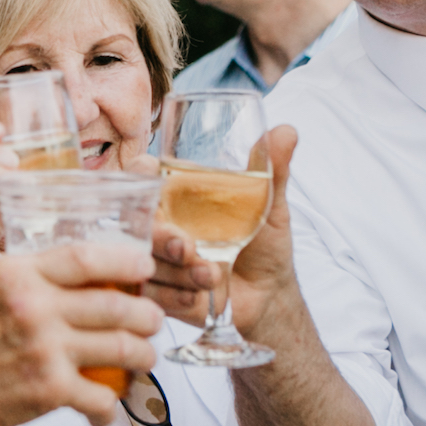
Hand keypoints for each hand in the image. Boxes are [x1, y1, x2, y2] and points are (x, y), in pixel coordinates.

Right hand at [0, 242, 161, 425]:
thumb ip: (10, 268)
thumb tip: (50, 258)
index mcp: (16, 274)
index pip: (86, 258)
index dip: (125, 260)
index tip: (144, 266)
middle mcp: (34, 308)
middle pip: (116, 304)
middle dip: (147, 314)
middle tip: (153, 319)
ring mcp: (44, 351)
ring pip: (121, 348)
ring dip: (143, 355)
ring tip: (145, 357)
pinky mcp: (49, 391)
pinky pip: (101, 397)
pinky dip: (110, 405)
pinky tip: (106, 406)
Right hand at [148, 125, 303, 343]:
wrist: (269, 295)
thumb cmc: (265, 243)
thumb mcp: (269, 206)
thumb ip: (273, 170)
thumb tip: (288, 130)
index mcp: (178, 195)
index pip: (143, 175)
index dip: (139, 171)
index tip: (150, 170)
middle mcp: (161, 223)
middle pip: (137, 222)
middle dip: (160, 236)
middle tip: (187, 246)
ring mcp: (157, 259)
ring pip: (145, 261)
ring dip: (178, 271)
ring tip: (212, 275)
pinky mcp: (158, 293)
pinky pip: (151, 294)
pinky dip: (176, 295)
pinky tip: (200, 295)